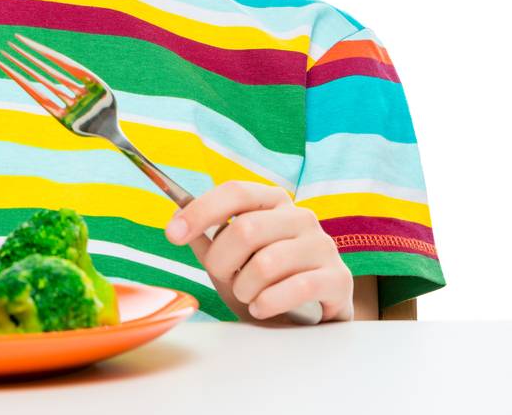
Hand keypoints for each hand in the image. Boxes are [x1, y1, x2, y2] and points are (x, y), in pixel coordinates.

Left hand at [164, 181, 352, 323]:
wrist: (309, 320)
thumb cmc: (265, 283)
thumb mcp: (230, 260)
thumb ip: (207, 239)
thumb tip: (176, 215)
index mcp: (273, 202)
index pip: (235, 192)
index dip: (200, 210)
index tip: (172, 233)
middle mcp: (301, 217)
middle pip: (245, 229)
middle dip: (221, 262)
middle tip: (224, 279)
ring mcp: (323, 246)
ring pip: (266, 262)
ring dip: (245, 288)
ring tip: (248, 296)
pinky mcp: (338, 278)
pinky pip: (297, 287)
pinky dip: (269, 302)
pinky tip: (262, 308)